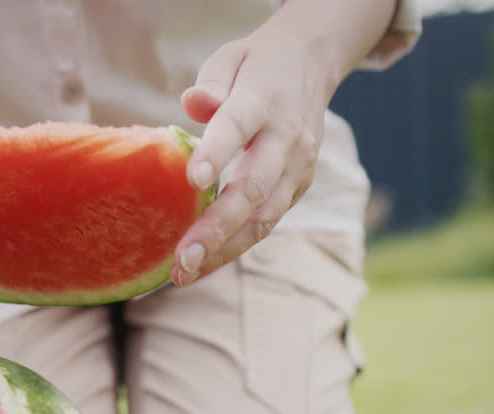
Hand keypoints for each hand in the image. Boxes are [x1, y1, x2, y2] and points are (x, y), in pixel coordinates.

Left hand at [171, 27, 336, 285]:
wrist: (310, 66)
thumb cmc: (255, 66)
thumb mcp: (231, 58)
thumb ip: (211, 81)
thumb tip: (193, 104)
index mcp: (263, 100)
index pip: (238, 126)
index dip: (217, 152)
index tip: (194, 180)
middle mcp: (285, 139)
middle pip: (253, 189)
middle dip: (217, 228)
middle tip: (182, 259)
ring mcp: (297, 167)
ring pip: (263, 218)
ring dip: (224, 250)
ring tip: (185, 274)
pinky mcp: (299, 186)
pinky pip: (267, 222)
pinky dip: (236, 246)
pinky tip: (204, 264)